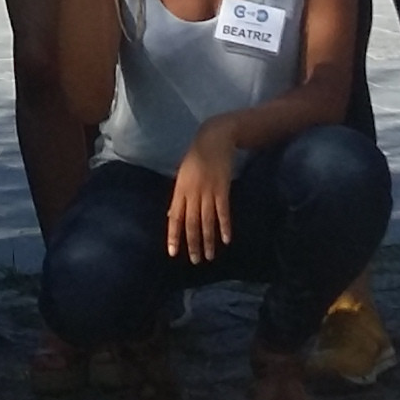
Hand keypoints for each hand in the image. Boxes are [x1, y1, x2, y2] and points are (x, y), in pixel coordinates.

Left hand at [166, 126, 238, 261]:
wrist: (213, 138)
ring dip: (208, 240)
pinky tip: (226, 239)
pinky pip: (223, 211)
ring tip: (210, 256)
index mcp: (180, 190)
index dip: (174, 236)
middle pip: (192, 223)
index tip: (173, 253)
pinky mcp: (223, 189)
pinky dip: (224, 226)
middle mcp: (192, 193)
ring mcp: (208, 191)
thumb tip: (173, 217)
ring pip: (207, 221)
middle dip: (193, 244)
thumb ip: (179, 197)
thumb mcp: (182, 175)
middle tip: (195, 261)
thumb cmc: (196, 157)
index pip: (175, 218)